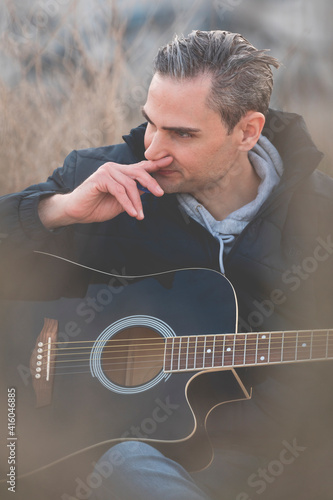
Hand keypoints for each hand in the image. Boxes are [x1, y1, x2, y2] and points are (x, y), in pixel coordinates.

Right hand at [38, 157, 172, 228]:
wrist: (77, 211)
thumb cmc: (97, 207)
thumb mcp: (121, 202)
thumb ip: (133, 194)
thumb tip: (149, 190)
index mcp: (121, 172)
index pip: (140, 166)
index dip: (155, 164)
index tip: (170, 161)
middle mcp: (114, 168)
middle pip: (138, 172)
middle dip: (151, 183)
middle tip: (160, 194)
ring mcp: (106, 171)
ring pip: (129, 185)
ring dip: (137, 202)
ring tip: (140, 215)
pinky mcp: (100, 179)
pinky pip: (119, 190)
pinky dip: (127, 203)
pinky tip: (132, 213)